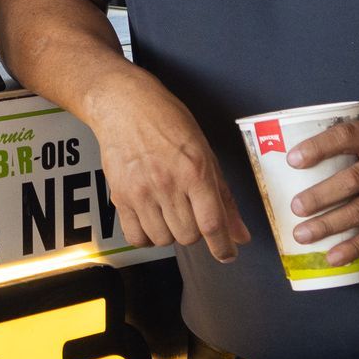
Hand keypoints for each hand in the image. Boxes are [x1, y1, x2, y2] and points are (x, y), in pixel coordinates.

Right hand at [86, 73, 251, 262]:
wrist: (124, 105)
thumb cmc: (166, 120)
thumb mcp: (205, 151)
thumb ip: (223, 196)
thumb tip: (239, 233)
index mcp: (194, 171)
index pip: (212, 224)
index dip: (223, 247)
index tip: (227, 254)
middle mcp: (168, 184)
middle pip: (189, 236)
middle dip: (196, 231)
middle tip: (191, 212)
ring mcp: (141, 192)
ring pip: (163, 240)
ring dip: (171, 233)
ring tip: (169, 211)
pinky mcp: (120, 196)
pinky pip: (136, 236)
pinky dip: (147, 235)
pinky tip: (151, 218)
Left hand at [287, 120, 358, 266]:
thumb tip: (312, 160)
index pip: (346, 137)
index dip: (318, 147)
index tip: (293, 159)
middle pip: (352, 180)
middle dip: (321, 195)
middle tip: (295, 206)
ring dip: (330, 224)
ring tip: (303, 234)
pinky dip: (355, 246)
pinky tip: (334, 256)